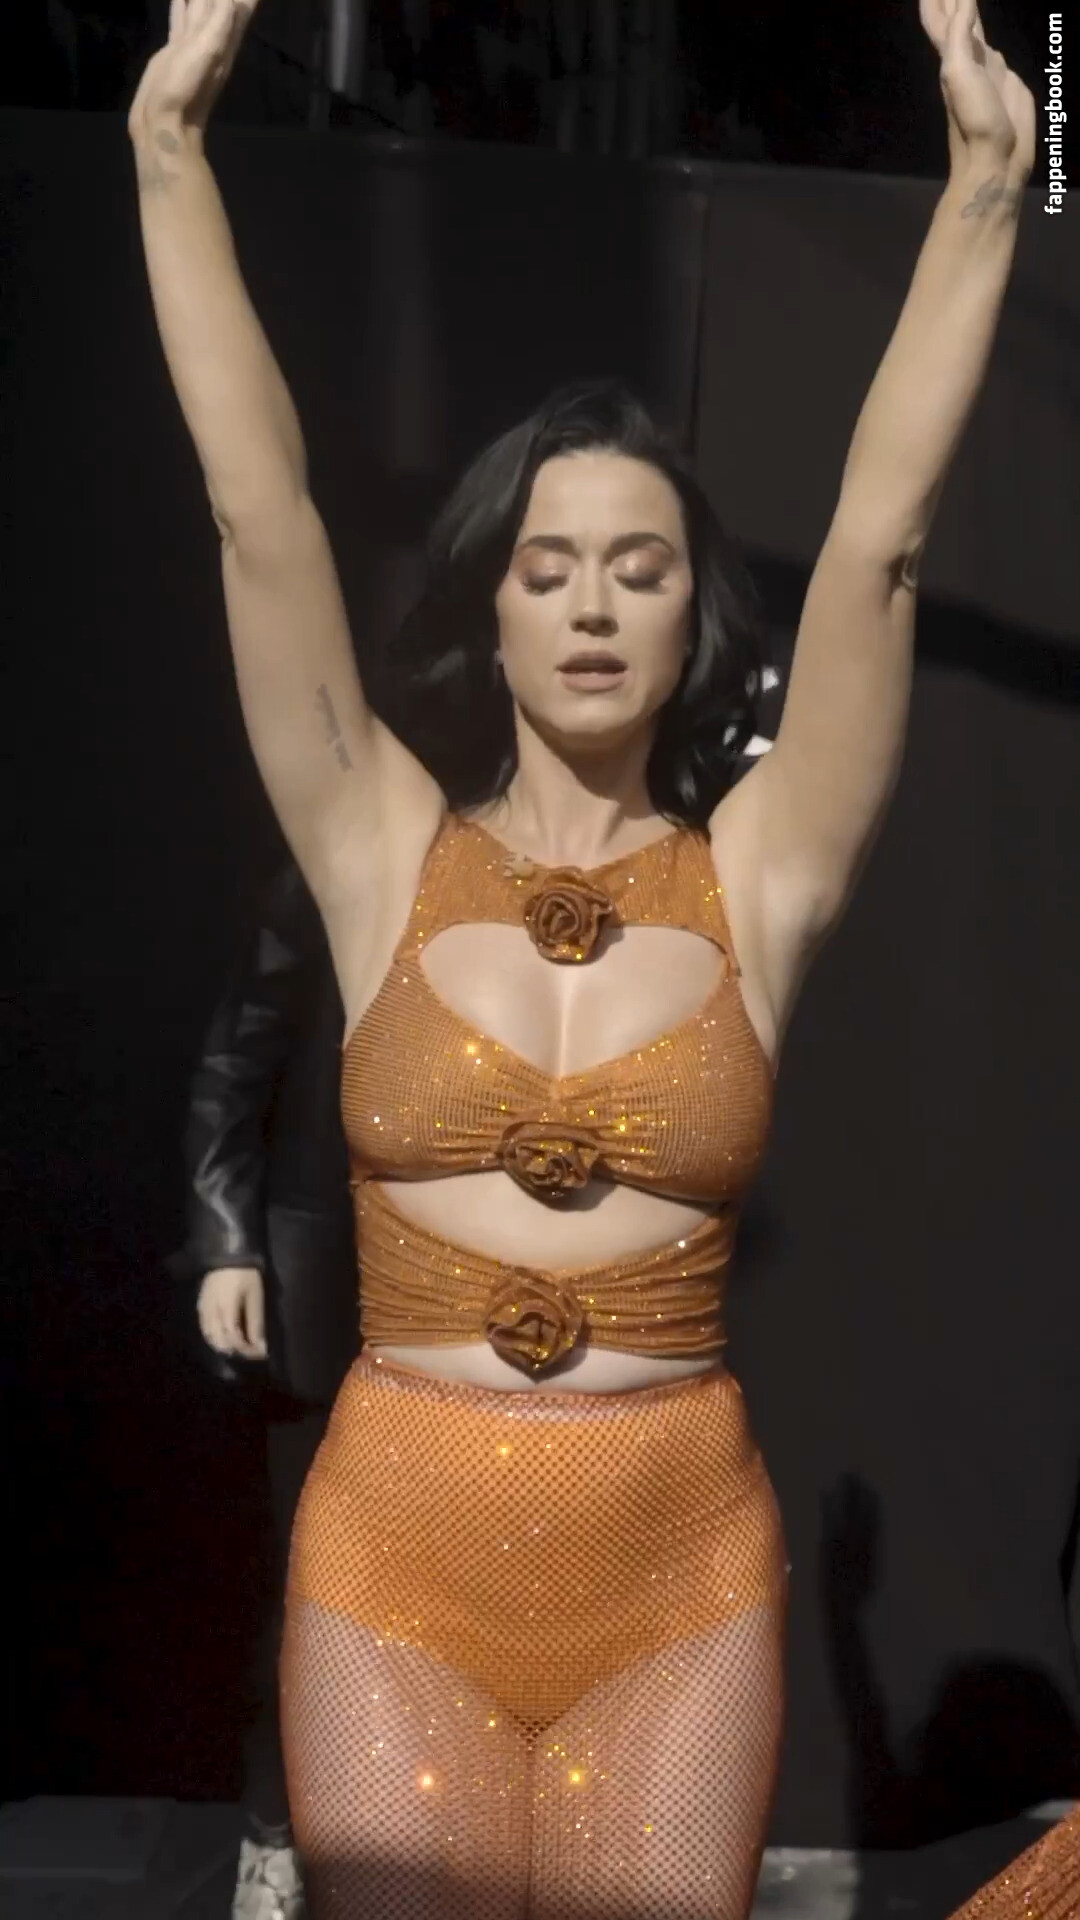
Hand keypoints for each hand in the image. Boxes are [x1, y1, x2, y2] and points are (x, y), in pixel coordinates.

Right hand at [128, 0, 258, 147]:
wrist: (163, 123)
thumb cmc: (187, 89)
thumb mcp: (208, 51)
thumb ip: (218, 21)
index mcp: (225, 37)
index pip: (241, 5)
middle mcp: (213, 37)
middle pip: (224, 1)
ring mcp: (194, 42)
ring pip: (202, 6)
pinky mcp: (176, 48)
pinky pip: (183, 17)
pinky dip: (183, 4)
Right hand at [197, 1265, 267, 1359]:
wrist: (227, 1256)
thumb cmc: (245, 1275)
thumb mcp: (255, 1297)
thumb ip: (256, 1323)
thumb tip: (260, 1347)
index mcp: (226, 1309)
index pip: (233, 1338)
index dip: (246, 1350)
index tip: (260, 1354)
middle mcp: (211, 1312)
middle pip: (219, 1342)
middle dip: (236, 1351)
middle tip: (251, 1352)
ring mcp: (203, 1310)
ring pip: (210, 1338)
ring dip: (224, 1347)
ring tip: (240, 1348)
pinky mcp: (200, 1306)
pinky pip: (204, 1329)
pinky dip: (214, 1338)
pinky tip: (225, 1339)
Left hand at [919, 0, 1034, 185]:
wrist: (995, 158)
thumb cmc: (973, 119)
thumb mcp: (959, 72)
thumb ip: (960, 35)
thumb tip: (963, 2)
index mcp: (950, 56)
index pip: (937, 18)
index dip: (933, 1)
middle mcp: (965, 58)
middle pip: (953, 18)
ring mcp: (985, 67)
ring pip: (971, 28)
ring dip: (964, 9)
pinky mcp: (1004, 78)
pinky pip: (990, 45)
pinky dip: (983, 29)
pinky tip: (980, 26)